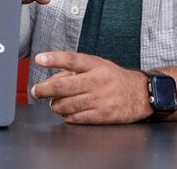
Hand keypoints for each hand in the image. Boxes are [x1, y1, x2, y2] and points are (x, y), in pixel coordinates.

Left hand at [30, 51, 150, 123]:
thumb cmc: (114, 78)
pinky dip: (67, 116)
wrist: (140, 94)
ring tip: (55, 103)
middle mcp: (96, 81)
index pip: (71, 60)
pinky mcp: (101, 115)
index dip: (54, 59)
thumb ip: (74, 71)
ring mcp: (98, 99)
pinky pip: (75, 118)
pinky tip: (67, 112)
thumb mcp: (97, 66)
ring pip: (66, 105)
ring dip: (55, 105)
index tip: (39, 59)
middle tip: (36, 91)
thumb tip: (51, 80)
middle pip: (63, 86)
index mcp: (94, 65)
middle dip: (44, 90)